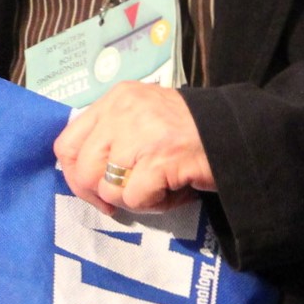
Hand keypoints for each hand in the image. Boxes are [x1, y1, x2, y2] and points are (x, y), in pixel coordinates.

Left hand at [54, 82, 214, 215]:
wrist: (238, 133)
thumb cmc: (190, 131)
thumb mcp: (143, 119)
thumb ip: (113, 136)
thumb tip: (83, 175)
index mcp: (115, 99)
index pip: (66, 142)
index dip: (75, 175)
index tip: (95, 190)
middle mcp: (122, 111)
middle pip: (82, 170)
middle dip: (101, 195)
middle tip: (127, 199)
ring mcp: (139, 134)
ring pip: (107, 188)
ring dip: (133, 199)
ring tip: (160, 187)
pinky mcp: (158, 159)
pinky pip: (133, 199)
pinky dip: (154, 204)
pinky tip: (174, 190)